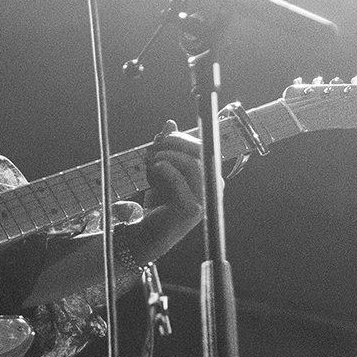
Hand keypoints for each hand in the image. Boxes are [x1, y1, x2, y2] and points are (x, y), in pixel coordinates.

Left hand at [135, 120, 207, 262]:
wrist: (144, 233)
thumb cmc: (156, 203)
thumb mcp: (161, 171)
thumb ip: (168, 149)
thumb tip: (169, 123)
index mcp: (209, 177)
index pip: (204, 148)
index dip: (183, 138)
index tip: (163, 137)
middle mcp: (212, 188)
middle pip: (201, 152)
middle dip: (173, 144)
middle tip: (152, 148)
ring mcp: (204, 200)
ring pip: (191, 164)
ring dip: (166, 157)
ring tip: (150, 163)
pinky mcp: (191, 210)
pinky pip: (178, 179)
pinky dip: (163, 170)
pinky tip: (153, 171)